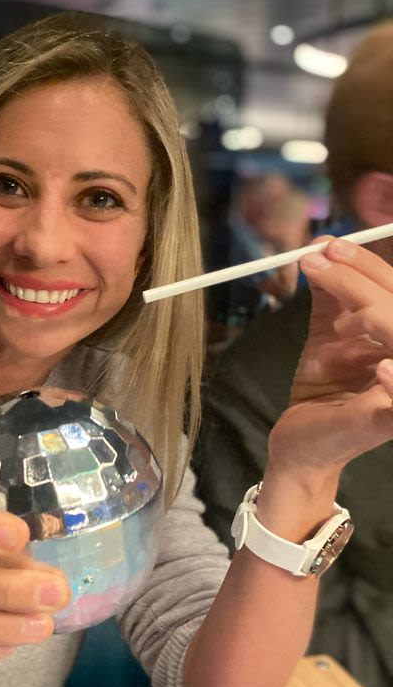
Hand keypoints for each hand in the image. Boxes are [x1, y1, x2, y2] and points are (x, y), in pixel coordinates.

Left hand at [267, 238, 392, 475]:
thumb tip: (321, 248)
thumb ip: (331, 296)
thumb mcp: (329, 334)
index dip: (369, 265)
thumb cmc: (326, 387)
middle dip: (361, 279)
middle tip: (319, 261)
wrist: (302, 441)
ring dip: (380, 318)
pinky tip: (383, 371)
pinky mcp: (386, 422)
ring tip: (342, 320)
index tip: (329, 246)